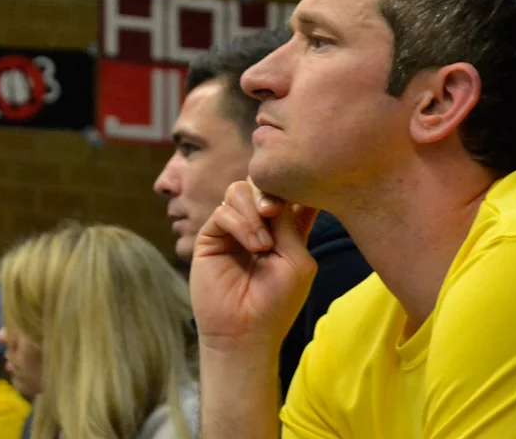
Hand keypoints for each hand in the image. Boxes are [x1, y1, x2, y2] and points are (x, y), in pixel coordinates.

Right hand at [190, 178, 317, 354]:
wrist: (246, 332)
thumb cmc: (277, 301)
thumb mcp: (297, 259)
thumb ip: (291, 223)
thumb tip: (279, 190)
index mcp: (284, 228)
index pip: (288, 192)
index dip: (295, 185)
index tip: (304, 189)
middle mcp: (258, 224)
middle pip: (262, 183)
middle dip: (271, 191)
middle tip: (276, 212)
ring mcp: (233, 228)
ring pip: (240, 190)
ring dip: (255, 210)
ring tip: (264, 244)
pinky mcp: (211, 237)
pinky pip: (223, 211)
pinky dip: (241, 224)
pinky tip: (254, 246)